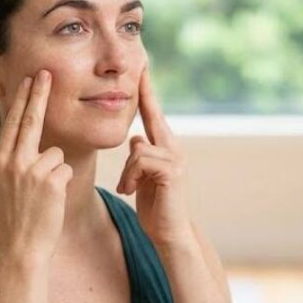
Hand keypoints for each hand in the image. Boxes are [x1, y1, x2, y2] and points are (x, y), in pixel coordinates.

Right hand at [0, 70, 72, 264]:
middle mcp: (14, 162)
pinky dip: (63, 182)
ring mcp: (33, 171)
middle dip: (39, 94)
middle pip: (31, 121)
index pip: (12, 123)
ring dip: (55, 170)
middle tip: (46, 73)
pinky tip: (52, 200)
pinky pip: (65, 168)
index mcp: (0, 162)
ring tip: (44, 195)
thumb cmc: (9, 220)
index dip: (21, 100)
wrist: (22, 248)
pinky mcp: (52, 181)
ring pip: (56, 153)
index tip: (28, 80)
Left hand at [117, 66, 193, 246]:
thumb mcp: (143, 179)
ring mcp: (175, 159)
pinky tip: (129, 192)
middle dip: (145, 93)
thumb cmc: (156, 209)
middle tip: (140, 68)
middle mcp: (174, 149)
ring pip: (137, 149)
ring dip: (127, 171)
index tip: (142, 70)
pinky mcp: (172, 172)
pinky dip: (129, 177)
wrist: (170, 234)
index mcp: (165, 149)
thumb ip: (141, 158)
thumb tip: (136, 140)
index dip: (147, 94)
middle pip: (154, 115)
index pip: (153, 116)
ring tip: (127, 188)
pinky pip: (139, 161)